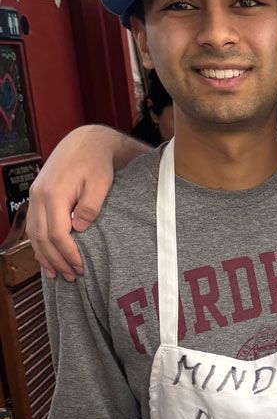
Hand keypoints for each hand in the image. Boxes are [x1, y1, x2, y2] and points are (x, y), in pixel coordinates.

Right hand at [26, 126, 122, 279]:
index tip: (80, 268)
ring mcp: (35, 196)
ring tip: (57, 273)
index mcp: (54, 194)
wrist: (85, 142)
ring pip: (34, 234)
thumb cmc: (96, 163)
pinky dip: (39, 243)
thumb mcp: (100, 183)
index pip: (57, 234)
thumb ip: (89, 207)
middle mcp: (39, 196)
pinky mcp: (38, 196)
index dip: (68, 254)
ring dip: (45, 255)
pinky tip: (46, 256)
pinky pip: (34, 225)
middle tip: (72, 276)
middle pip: (42, 238)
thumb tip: (78, 229)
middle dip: (57, 260)